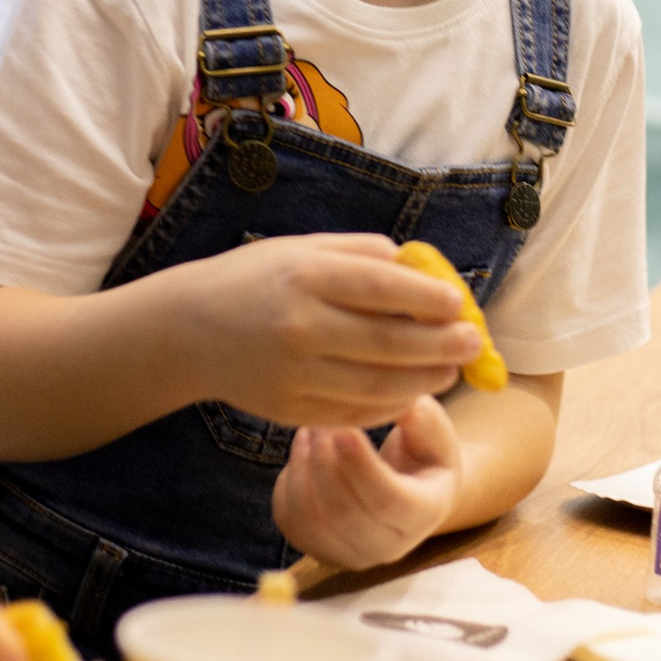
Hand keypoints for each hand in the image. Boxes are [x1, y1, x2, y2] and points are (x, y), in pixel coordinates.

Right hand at [173, 233, 477, 428]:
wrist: (187, 331)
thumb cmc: (256, 279)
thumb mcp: (302, 248)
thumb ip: (363, 254)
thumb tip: (424, 271)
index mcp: (304, 276)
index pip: (382, 289)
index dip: (429, 299)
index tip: (460, 303)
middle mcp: (299, 327)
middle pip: (389, 344)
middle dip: (441, 345)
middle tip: (473, 342)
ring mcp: (294, 375)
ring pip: (379, 385)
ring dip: (426, 379)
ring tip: (451, 368)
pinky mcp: (290, 411)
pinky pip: (356, 412)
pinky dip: (392, 403)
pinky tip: (412, 389)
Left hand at [272, 395, 463, 569]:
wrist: (410, 488)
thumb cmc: (423, 452)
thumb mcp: (434, 432)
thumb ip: (422, 418)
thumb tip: (402, 402)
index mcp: (422, 515)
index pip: (386, 500)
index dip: (361, 465)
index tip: (345, 428)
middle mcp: (388, 546)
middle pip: (343, 513)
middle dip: (325, 462)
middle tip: (322, 421)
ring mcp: (351, 554)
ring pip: (310, 520)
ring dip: (303, 470)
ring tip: (309, 430)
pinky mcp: (319, 549)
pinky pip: (290, 521)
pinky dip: (288, 484)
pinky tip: (302, 451)